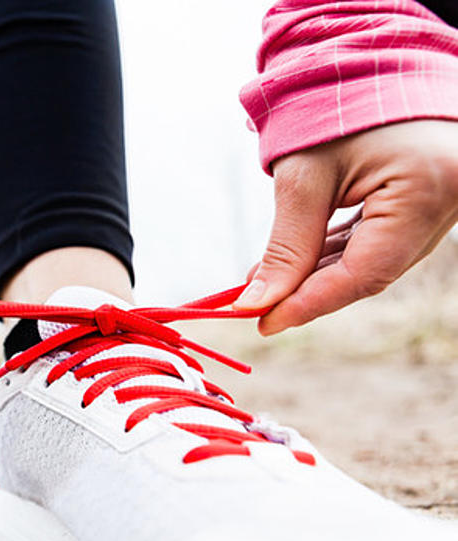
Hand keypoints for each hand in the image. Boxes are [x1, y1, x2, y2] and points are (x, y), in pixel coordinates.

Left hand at [234, 120, 457, 334]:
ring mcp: (440, 208)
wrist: (371, 65)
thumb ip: (286, 245)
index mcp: (425, 191)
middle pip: (370, 273)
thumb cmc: (336, 109)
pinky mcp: (423, 205)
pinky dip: (334, 256)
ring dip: (316, 277)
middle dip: (308, 292)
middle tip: (255, 305)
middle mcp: (446, 206)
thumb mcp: (304, 176)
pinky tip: (294, 264)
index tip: (262, 322)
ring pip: (372, 262)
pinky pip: (377, 244)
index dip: (310, 304)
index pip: (364, 272)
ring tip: (264, 281)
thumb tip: (258, 302)